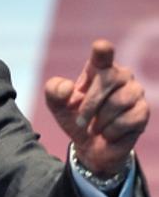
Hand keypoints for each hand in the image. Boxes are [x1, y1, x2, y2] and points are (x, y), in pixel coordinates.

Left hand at [44, 39, 149, 176]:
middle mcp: (121, 75)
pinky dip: (110, 132)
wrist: (92, 148)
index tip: (100, 48)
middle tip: (80, 122)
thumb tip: (67, 87)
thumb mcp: (59, 108)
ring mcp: (135, 92)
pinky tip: (109, 133)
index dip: (102, 51)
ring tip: (95, 128)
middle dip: (89, 105)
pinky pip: (126, 121)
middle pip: (107, 80)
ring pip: (117, 102)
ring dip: (99, 122)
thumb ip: (54, 93)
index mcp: (100, 69)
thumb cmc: (77, 120)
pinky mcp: (142, 111)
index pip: (103, 53)